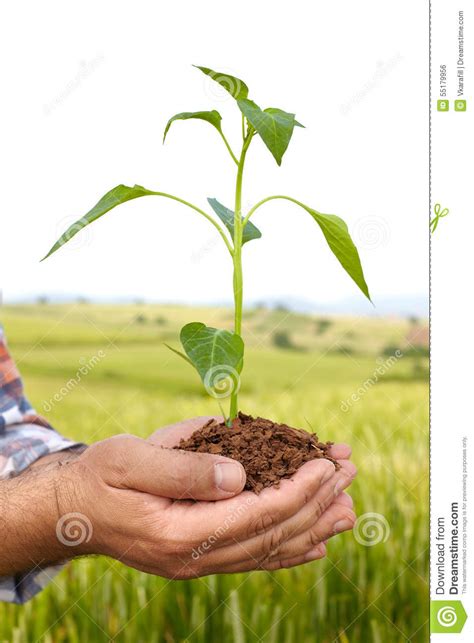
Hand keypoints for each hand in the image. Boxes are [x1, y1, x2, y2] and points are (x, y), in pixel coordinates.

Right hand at [55, 417, 355, 577]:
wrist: (75, 512)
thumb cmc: (100, 478)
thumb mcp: (131, 460)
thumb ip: (184, 469)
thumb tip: (238, 476)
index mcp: (179, 532)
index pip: (254, 515)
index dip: (296, 490)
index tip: (326, 465)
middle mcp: (196, 557)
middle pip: (271, 534)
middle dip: (315, 502)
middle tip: (349, 473)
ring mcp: (200, 562)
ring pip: (269, 551)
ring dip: (313, 527)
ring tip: (348, 506)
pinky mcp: (202, 557)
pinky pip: (255, 559)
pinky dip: (290, 550)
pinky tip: (316, 543)